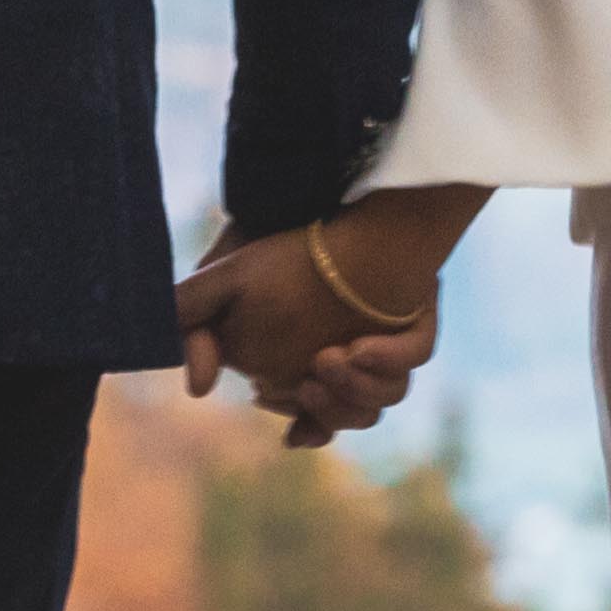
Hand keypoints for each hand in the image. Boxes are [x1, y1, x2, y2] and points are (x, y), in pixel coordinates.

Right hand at [172, 195, 472, 451]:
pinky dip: (394, 356)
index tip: (268, 395)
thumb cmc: (277, 243)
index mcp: (315, 362)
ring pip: (387, 393)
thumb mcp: (225, 278)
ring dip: (362, 388)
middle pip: (351, 412)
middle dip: (332, 408)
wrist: (321, 190)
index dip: (302, 419)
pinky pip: (416, 349)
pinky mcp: (414, 316)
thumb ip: (194, 324)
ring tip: (334, 357)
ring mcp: (388, 340)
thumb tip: (198, 388)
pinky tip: (363, 345)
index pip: (313, 415)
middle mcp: (355, 357)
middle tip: (309, 377)